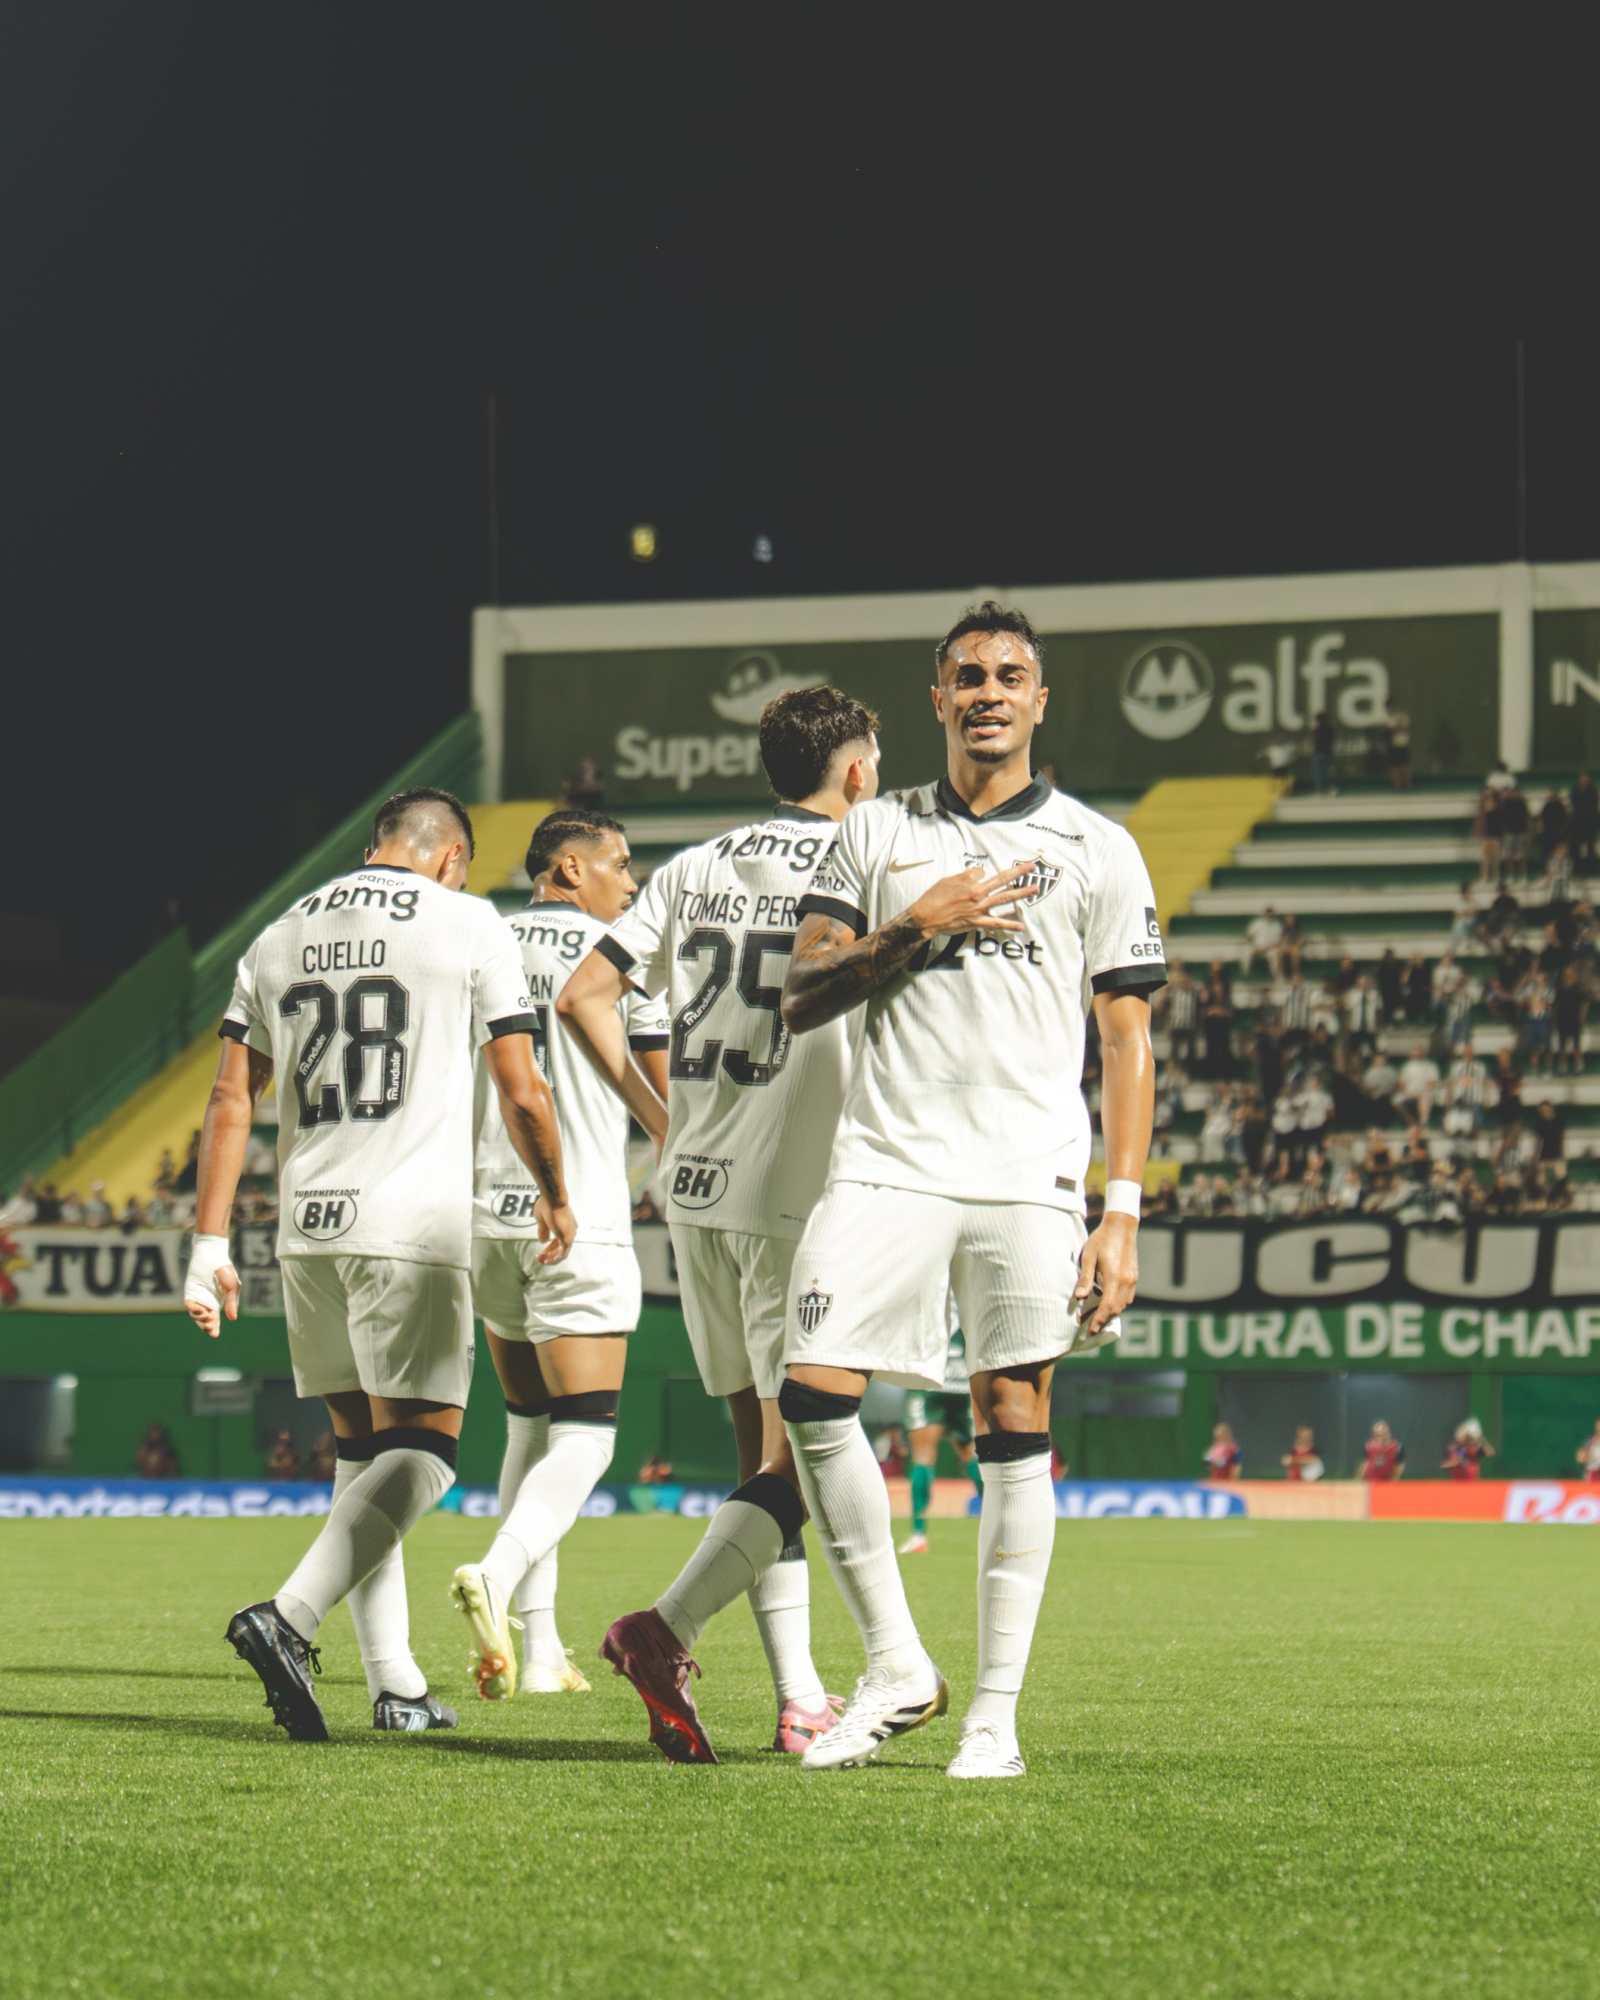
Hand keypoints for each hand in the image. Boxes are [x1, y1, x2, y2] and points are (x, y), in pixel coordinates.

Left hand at [183, 1262, 238, 1338]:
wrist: (213, 1255)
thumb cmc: (225, 1270)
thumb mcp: (232, 1287)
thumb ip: (231, 1302)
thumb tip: (232, 1319)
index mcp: (217, 1303)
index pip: (214, 1320)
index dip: (214, 1327)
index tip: (215, 1335)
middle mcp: (206, 1302)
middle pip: (204, 1320)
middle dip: (207, 1327)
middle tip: (211, 1330)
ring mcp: (197, 1297)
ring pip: (195, 1315)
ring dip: (201, 1320)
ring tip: (208, 1318)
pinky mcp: (190, 1292)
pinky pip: (189, 1305)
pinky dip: (194, 1310)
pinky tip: (201, 1311)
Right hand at [535, 1197, 577, 1265]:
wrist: (553, 1198)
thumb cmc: (547, 1205)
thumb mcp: (542, 1220)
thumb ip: (544, 1231)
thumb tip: (543, 1241)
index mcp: (566, 1225)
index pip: (560, 1240)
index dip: (551, 1247)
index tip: (542, 1251)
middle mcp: (571, 1231)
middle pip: (562, 1247)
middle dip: (550, 1254)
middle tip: (540, 1259)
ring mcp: (570, 1235)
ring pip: (562, 1252)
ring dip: (552, 1259)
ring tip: (541, 1261)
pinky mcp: (567, 1238)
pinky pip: (563, 1254)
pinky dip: (554, 1259)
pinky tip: (546, 1261)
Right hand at [907, 864, 1038, 939]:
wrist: (926, 917)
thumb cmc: (934, 897)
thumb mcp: (947, 880)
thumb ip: (964, 877)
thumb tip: (976, 875)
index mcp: (969, 881)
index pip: (983, 872)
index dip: (979, 875)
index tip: (974, 879)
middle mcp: (977, 892)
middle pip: (1002, 879)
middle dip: (1018, 871)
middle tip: (1032, 867)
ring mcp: (979, 908)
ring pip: (1005, 898)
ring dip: (1021, 893)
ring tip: (1034, 889)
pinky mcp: (977, 922)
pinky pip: (996, 923)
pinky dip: (1009, 924)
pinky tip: (1021, 925)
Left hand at [1073, 1212, 1137, 1337]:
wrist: (1121, 1226)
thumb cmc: (1102, 1239)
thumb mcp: (1088, 1256)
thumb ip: (1085, 1277)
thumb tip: (1079, 1297)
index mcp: (1114, 1277)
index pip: (1107, 1306)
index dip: (1099, 1320)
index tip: (1090, 1330)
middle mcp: (1126, 1281)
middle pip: (1117, 1309)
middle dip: (1104, 1320)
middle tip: (1091, 1328)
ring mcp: (1132, 1279)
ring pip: (1124, 1305)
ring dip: (1111, 1313)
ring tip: (1097, 1318)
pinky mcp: (1134, 1276)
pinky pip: (1127, 1297)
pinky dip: (1118, 1304)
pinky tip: (1107, 1303)